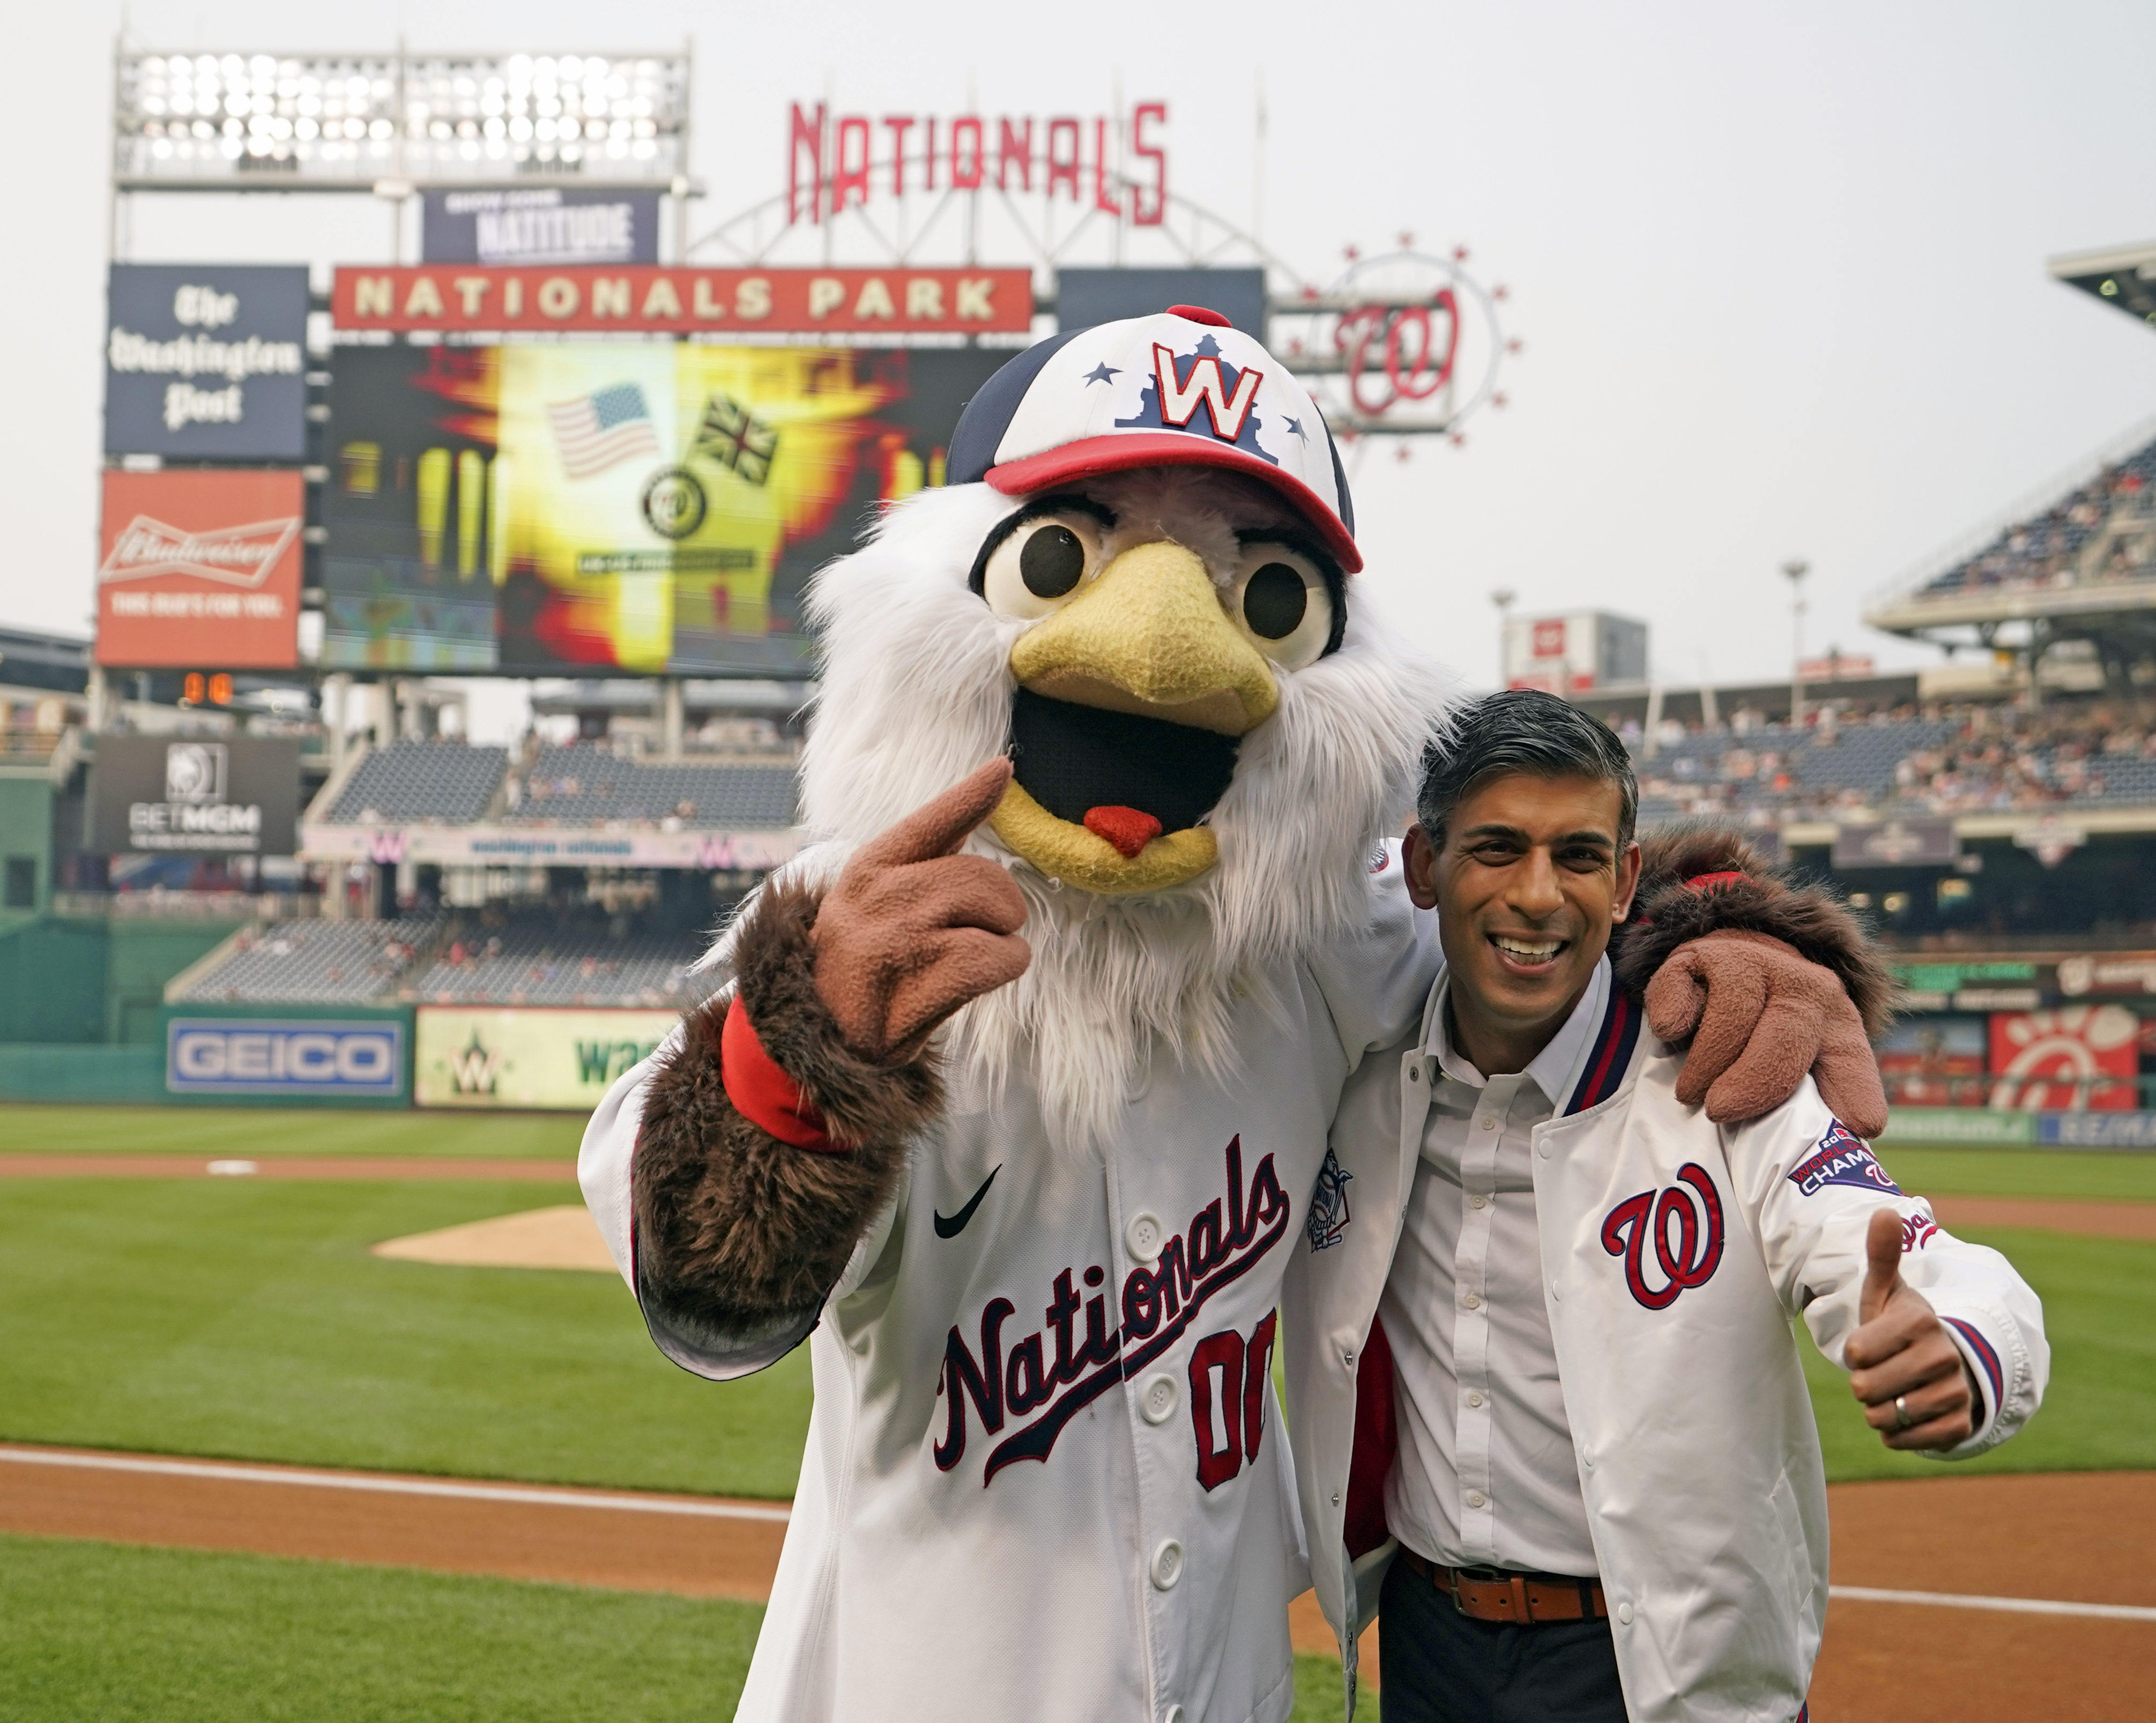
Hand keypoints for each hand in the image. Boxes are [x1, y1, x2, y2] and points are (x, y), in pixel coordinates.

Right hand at [810, 760, 1030, 1064]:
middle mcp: (880, 898)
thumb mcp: (880, 897)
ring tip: (982, 954)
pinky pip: (994, 961)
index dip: (971, 794)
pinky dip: (1007, 965)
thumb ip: (930, 851)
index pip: (932, 822)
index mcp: (871, 867)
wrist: (816, 1031)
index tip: (1003, 768)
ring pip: (994, 920)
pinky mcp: (912, 995)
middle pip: (983, 878)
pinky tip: (989, 974)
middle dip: (1004, 905)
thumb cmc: (865, 958)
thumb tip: (986, 787)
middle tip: (992, 926)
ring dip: (1006, 939)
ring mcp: (895, 945)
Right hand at [1645, 929, 1887, 1136]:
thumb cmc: (1761, 1032)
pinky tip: (1672, 1034)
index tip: (1859, 1125)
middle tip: (1719, 1112)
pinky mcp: (1700, 956)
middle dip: (1754, 1081)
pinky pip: (1683, 989)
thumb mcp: (1799, 1062)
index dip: (1855, 1092)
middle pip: (1786, 1036)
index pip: (1850, 1059)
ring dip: (1705, 1062)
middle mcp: (1801, 986)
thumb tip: (1833, 1147)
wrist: (1725, 964)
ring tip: (1690, 1092)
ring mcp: (1750, 964)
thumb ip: (1812, 1102)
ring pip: (1733, 1013)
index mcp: (1834, 1021)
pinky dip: (1673, 1019)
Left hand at [1844, 1208, 1979, 1450]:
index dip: (1854, 1352)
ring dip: (1878, 1410)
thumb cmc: (1900, 1326)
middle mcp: (1944, 1356)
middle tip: (1883, 1370)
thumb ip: (1882, 1254)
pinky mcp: (1961, 1425)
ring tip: (1894, 1390)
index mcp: (1920, 1321)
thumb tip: (1886, 1211)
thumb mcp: (1886, 1290)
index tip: (1870, 1344)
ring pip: (1885, 1416)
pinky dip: (1897, 1435)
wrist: (1940, 1364)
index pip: (1856, 1352)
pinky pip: (1909, 1441)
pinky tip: (1905, 1416)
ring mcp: (1956, 1392)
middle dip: (1864, 1383)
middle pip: (1866, 1387)